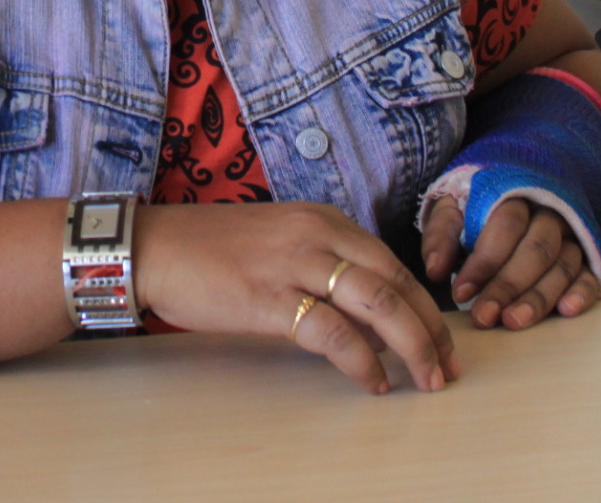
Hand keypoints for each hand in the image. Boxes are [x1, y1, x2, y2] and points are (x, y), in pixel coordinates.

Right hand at [134, 202, 460, 394]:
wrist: (154, 247)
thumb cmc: (211, 249)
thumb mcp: (279, 241)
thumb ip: (324, 266)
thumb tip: (369, 318)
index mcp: (322, 219)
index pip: (392, 261)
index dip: (424, 304)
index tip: (440, 339)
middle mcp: (316, 234)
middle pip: (396, 281)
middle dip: (430, 329)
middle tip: (447, 366)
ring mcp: (294, 263)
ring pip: (377, 303)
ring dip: (411, 345)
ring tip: (425, 378)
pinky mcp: (270, 298)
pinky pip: (333, 333)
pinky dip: (361, 361)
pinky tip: (371, 381)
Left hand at [421, 196, 600, 330]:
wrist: (521, 193)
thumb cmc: (479, 208)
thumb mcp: (454, 209)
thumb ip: (442, 235)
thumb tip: (434, 270)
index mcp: (515, 197)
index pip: (504, 227)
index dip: (483, 262)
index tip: (460, 292)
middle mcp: (549, 215)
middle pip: (535, 251)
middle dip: (508, 286)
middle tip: (485, 316)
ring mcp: (572, 238)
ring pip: (562, 267)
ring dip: (538, 298)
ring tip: (514, 322)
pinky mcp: (588, 260)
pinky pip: (591, 276)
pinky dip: (582, 293)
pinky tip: (567, 311)